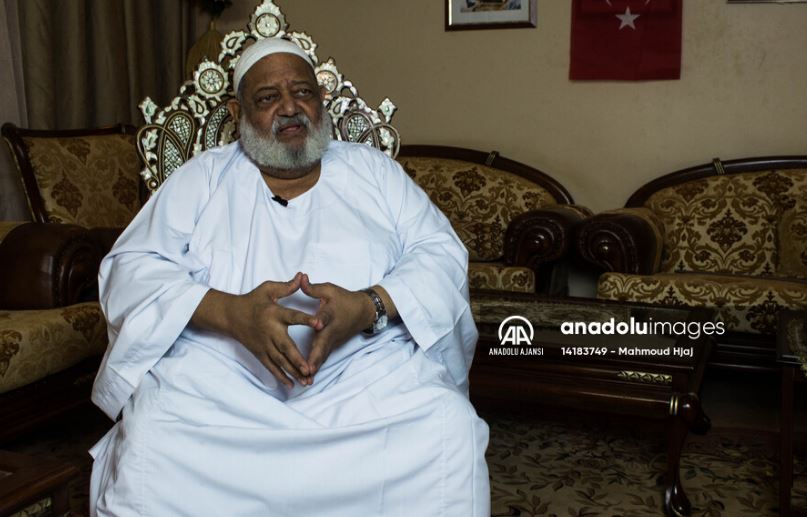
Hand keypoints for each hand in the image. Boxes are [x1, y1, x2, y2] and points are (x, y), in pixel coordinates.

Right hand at [226, 272, 318, 387]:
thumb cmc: (252, 300)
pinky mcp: (260, 353)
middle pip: (285, 347)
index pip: (293, 316)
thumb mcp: (267, 289)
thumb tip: (302, 276)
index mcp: (274, 313)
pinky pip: (271, 367)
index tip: (319, 323)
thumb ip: (286, 287)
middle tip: (310, 369)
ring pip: (280, 361)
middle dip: (297, 359)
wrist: (231, 315)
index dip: (306, 319)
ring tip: (307, 380)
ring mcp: (264, 345)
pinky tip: (292, 385)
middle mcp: (270, 331)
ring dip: (293, 371)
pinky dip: (281, 376)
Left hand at [300, 274, 375, 374]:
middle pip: (323, 345)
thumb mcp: (330, 290)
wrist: (362, 311)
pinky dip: (316, 368)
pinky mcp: (332, 346)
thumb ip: (313, 288)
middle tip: (306, 370)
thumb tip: (301, 278)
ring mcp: (333, 341)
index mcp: (330, 315)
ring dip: (314, 368)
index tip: (317, 325)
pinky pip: (323, 358)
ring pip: (322, 356)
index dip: (320, 320)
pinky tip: (307, 379)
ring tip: (305, 381)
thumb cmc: (344, 299)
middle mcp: (331, 331)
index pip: (324, 317)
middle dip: (315, 357)